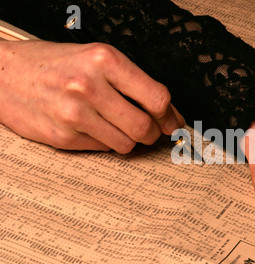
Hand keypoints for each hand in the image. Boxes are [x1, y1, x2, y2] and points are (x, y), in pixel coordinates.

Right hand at [0, 40, 183, 152]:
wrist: (3, 75)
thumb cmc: (53, 65)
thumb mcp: (95, 58)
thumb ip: (132, 82)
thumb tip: (167, 112)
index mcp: (104, 60)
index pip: (156, 98)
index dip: (170, 115)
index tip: (172, 121)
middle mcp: (89, 86)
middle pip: (144, 126)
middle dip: (152, 132)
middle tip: (149, 129)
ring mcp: (74, 114)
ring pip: (126, 143)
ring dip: (129, 139)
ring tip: (116, 125)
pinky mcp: (63, 137)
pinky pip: (103, 148)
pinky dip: (106, 141)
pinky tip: (94, 127)